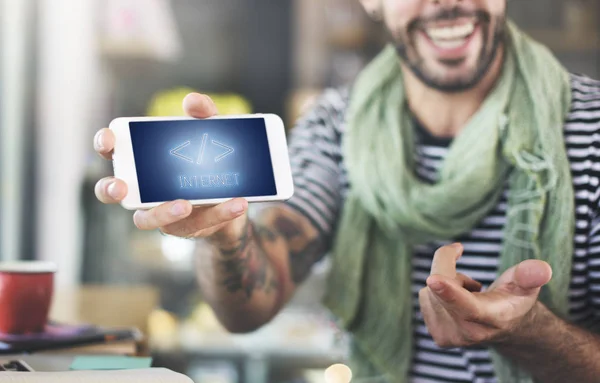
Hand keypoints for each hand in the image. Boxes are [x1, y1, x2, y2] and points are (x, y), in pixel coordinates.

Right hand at [93, 93, 247, 241]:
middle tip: (121, 187)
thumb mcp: (211, 131)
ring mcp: (160, 210)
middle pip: (111, 191)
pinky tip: (237, 203)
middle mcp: (142, 188)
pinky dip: (219, 213)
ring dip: (162, 212)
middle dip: (110, 189)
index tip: (110, 140)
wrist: (236, 192)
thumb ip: (203, 114)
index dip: (104, 144)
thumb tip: (192, 101)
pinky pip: (198, 223)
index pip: (112, 150)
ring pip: (145, 219)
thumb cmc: (209, 157)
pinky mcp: (186, 226)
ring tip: (186, 204)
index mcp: (142, 159)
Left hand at [419, 243, 552, 347]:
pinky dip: (437, 292)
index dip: (449, 291)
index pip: (467, 306)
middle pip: (440, 286)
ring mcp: (450, 337)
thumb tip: (542, 269)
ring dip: (446, 282)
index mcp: (492, 319)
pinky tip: (457, 301)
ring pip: (430, 290)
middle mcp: (469, 333)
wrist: (506, 326)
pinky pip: (425, 297)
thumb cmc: (514, 299)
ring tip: (469, 294)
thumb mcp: (526, 284)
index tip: (433, 279)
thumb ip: (531, 275)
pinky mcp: (437, 335)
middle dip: (449, 267)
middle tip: (472, 279)